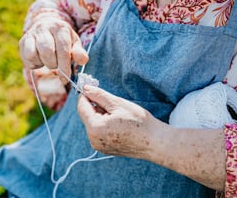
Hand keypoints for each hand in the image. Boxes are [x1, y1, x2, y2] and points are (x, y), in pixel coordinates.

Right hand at [19, 15, 88, 83]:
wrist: (47, 26)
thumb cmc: (64, 40)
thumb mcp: (74, 44)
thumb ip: (79, 53)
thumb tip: (83, 60)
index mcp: (60, 28)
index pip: (62, 50)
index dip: (64, 67)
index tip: (65, 78)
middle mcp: (44, 28)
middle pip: (47, 52)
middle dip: (53, 64)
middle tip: (57, 66)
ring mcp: (32, 34)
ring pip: (33, 54)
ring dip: (42, 63)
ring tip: (48, 61)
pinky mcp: (23, 41)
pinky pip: (26, 57)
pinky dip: (34, 63)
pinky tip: (40, 60)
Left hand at [78, 86, 226, 189]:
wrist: (155, 142)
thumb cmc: (139, 122)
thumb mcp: (118, 104)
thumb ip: (99, 96)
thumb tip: (86, 88)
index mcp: (95, 128)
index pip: (82, 107)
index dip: (85, 95)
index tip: (91, 87)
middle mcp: (93, 139)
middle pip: (86, 116)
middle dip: (94, 105)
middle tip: (108, 98)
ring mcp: (98, 146)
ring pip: (92, 124)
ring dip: (99, 114)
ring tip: (117, 112)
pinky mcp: (105, 149)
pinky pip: (98, 132)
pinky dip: (104, 124)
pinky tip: (117, 122)